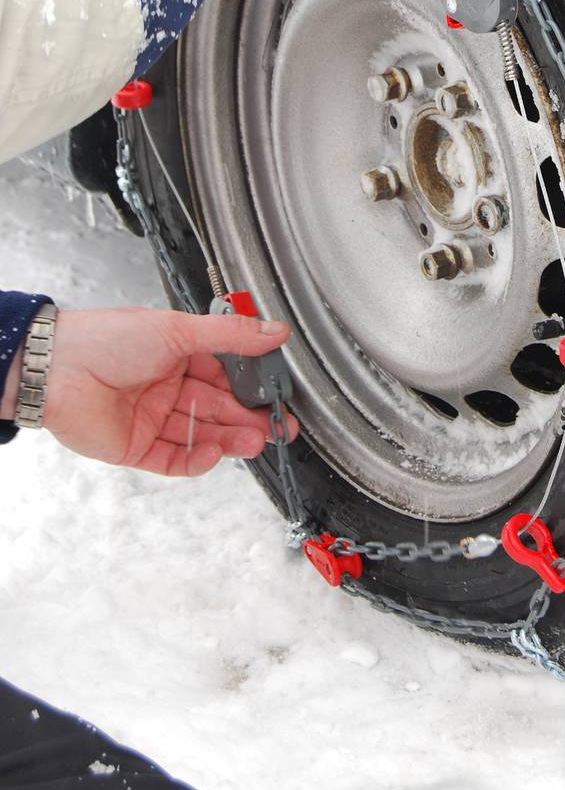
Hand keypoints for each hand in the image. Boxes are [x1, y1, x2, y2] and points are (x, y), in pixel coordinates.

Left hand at [3, 308, 297, 476]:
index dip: (253, 386)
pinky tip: (214, 452)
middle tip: (281, 427)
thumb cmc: (108, 338)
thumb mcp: (179, 330)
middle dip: (250, 418)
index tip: (280, 394)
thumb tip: (274, 331)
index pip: (226, 373)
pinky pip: (174, 459)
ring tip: (257, 440)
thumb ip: (231, 335)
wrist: (58, 369)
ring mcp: (152, 418)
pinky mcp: (136, 447)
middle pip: (218, 408)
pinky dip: (197, 459)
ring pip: (201, 434)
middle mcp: (166, 386)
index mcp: (177, 353)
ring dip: (231, 439)